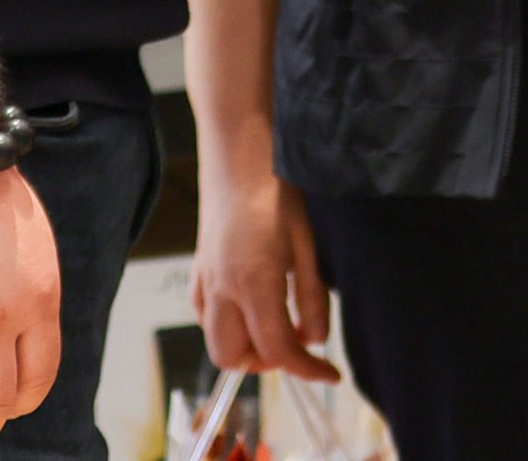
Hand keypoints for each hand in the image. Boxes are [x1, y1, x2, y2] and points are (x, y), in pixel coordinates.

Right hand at [191, 160, 337, 382]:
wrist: (239, 151)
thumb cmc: (278, 188)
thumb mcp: (308, 241)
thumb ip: (312, 294)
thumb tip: (317, 339)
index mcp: (254, 281)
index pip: (277, 348)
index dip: (306, 369)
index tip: (329, 375)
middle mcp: (221, 288)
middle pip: (234, 357)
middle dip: (268, 363)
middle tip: (299, 347)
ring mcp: (204, 281)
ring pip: (216, 341)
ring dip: (247, 348)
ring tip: (281, 326)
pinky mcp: (197, 271)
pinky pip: (207, 317)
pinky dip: (229, 327)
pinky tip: (254, 306)